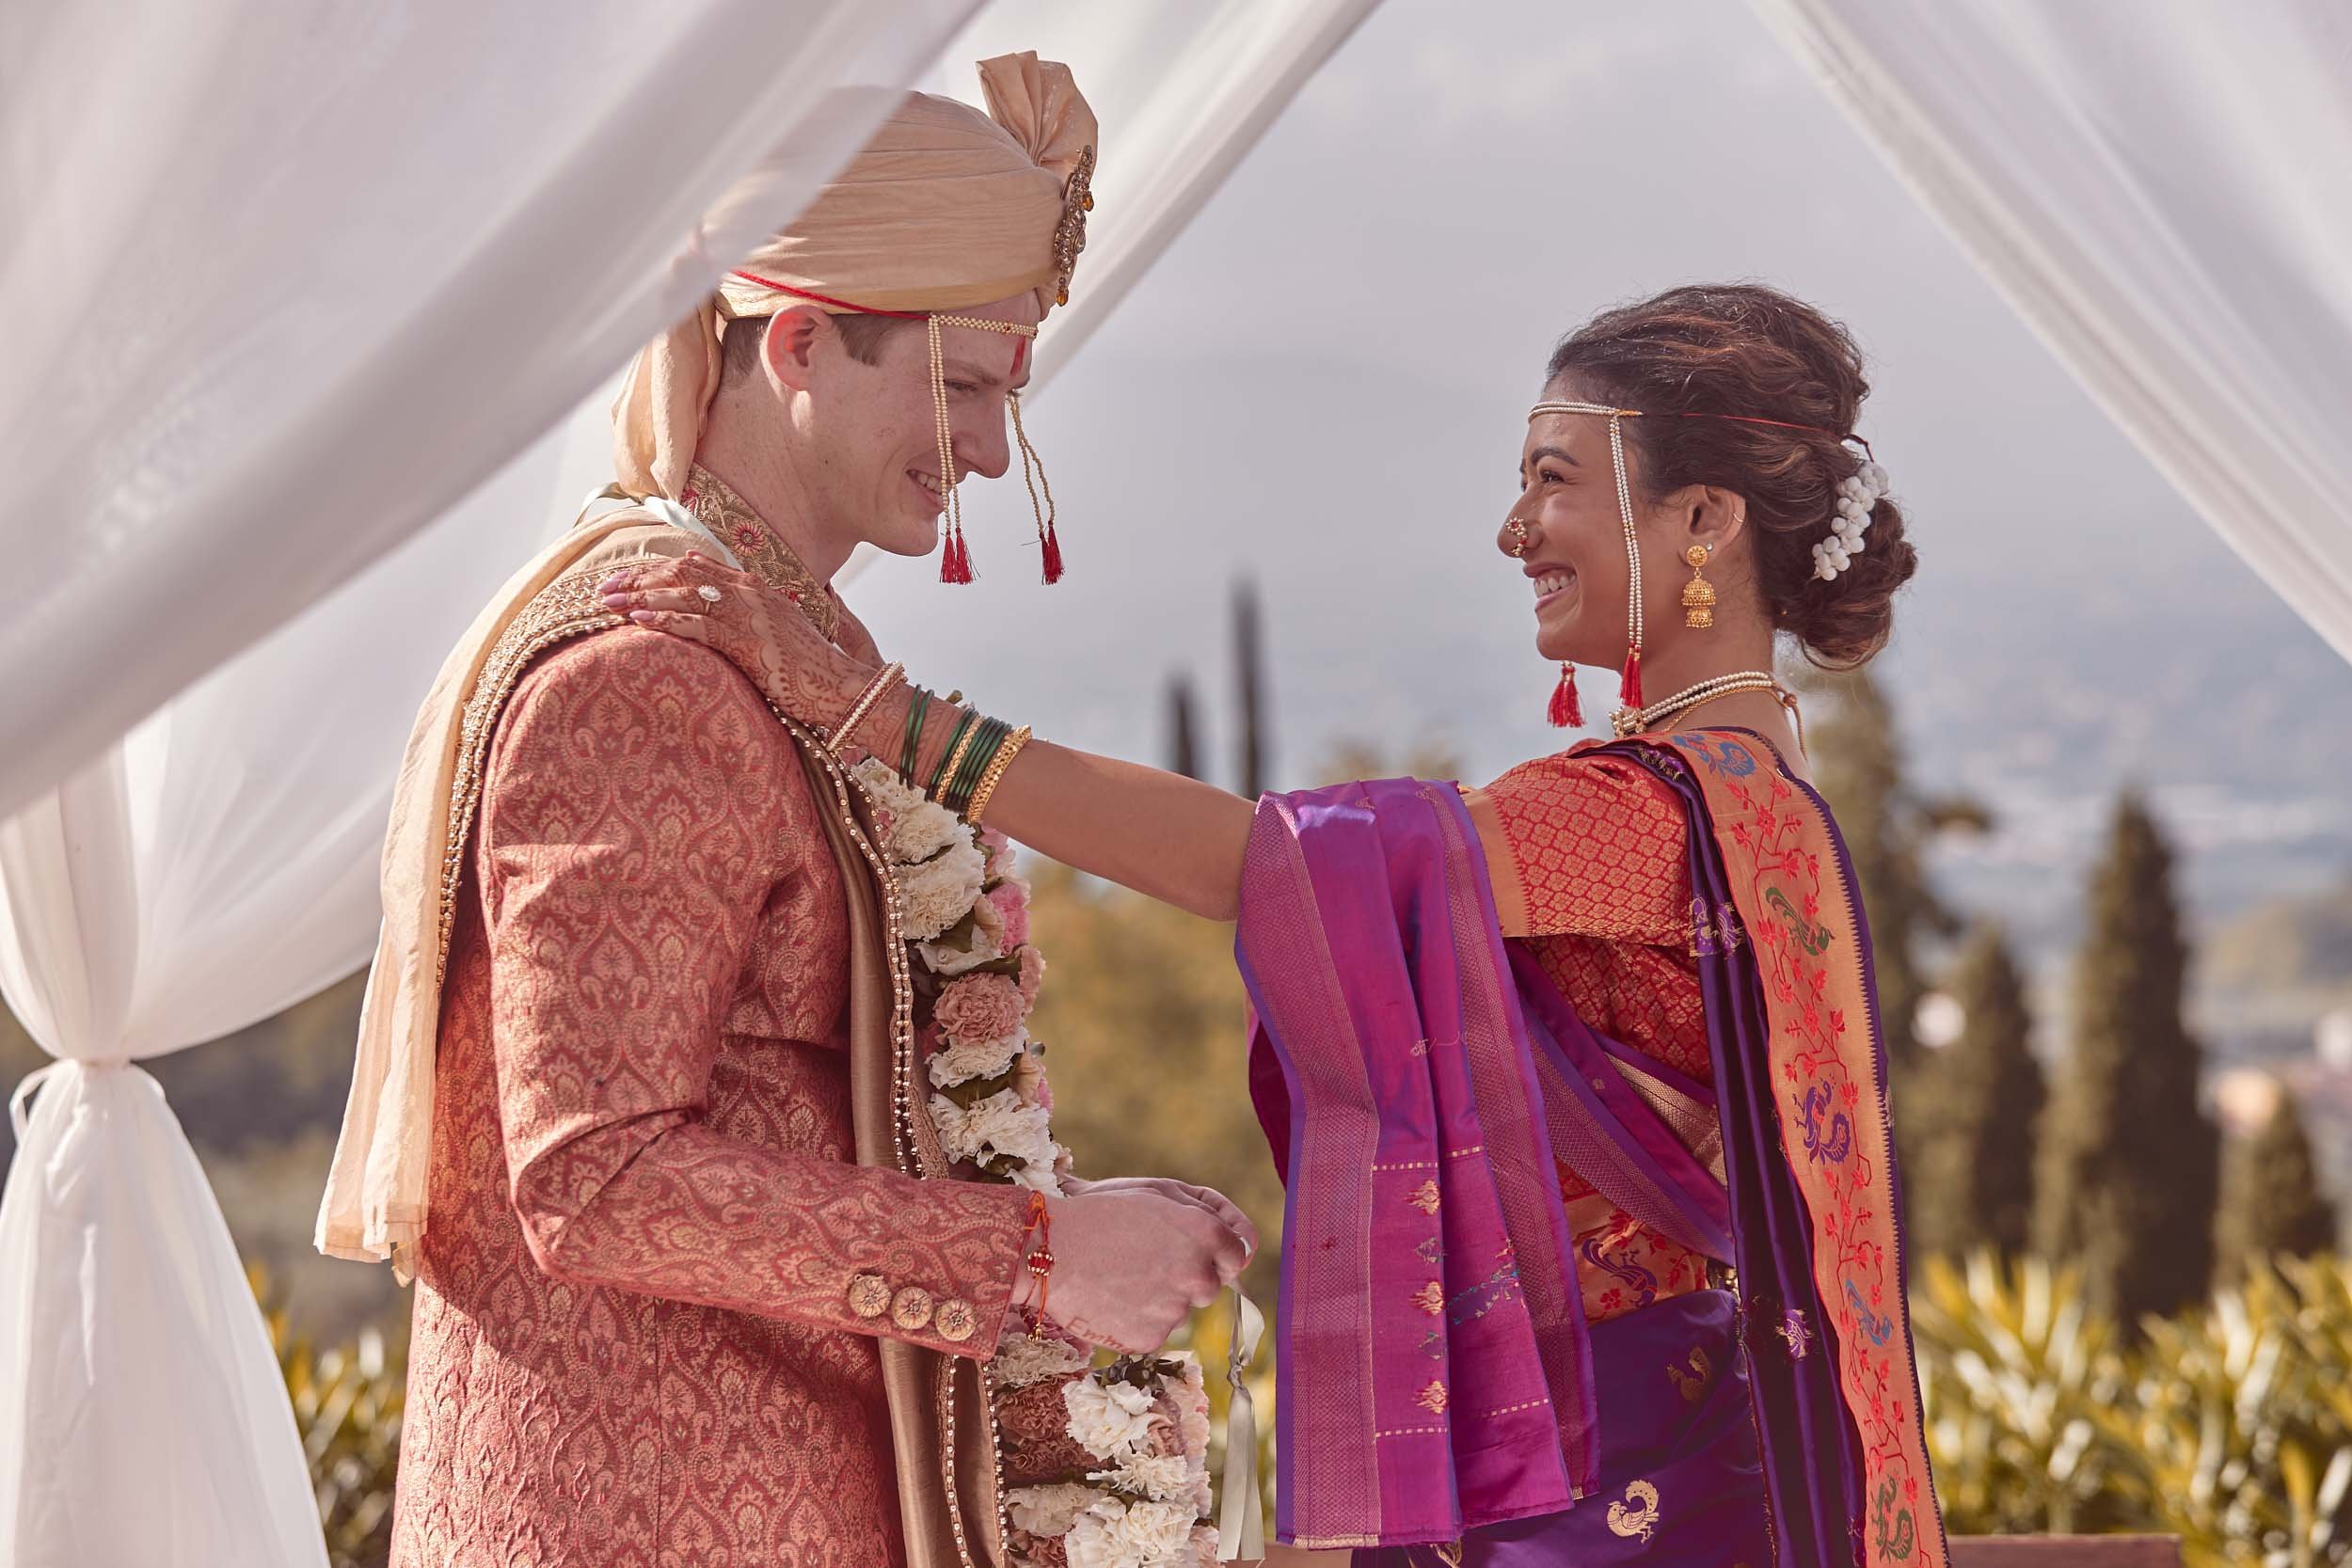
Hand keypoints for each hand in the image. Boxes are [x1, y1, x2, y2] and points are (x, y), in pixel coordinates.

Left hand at [599, 554, 872, 729]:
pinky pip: (698, 625)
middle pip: (682, 575)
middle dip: (639, 579)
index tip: (623, 578)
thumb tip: (706, 595)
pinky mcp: (748, 641)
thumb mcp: (773, 628)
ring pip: (685, 595)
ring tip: (610, 602)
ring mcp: (748, 614)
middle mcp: (749, 592)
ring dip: (642, 596)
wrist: (840, 686)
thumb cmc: (807, 665)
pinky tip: (640, 619)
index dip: (653, 570)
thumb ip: (743, 608)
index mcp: (753, 586)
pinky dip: (666, 620)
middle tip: (603, 588)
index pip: (693, 568)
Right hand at [1030, 1187, 1249, 1353]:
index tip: (1187, 1248)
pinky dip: (1137, 1320)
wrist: (1049, 1251)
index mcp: (1205, 1235)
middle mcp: (1198, 1275)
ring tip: (1119, 1277)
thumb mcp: (1158, 1196)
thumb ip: (1208, 1218)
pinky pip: (1154, 1331)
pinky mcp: (1150, 1339)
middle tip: (1143, 1261)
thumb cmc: (1102, 1214)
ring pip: (1179, 1310)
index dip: (1214, 1251)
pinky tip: (1110, 1298)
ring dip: (1159, 1298)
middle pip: (1210, 1287)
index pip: (1238, 1254)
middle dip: (1187, 1277)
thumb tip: (1243, 1251)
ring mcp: (1175, 1311)